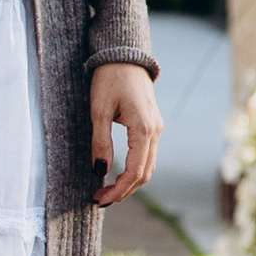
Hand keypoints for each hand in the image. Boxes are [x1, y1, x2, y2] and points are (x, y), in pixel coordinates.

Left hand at [89, 62, 160, 207]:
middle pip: (144, 174)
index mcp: (143, 129)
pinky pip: (147, 156)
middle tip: (99, 200)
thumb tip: (100, 171)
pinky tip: (117, 175)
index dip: (118, 190)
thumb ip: (100, 142)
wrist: (125, 56)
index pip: (135, 172)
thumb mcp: (98, 110)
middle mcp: (155, 132)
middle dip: (123, 191)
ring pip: (147, 167)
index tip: (99, 198)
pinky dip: (134, 171)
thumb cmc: (109, 78)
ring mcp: (156, 129)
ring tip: (106, 192)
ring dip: (129, 183)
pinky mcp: (152, 126)